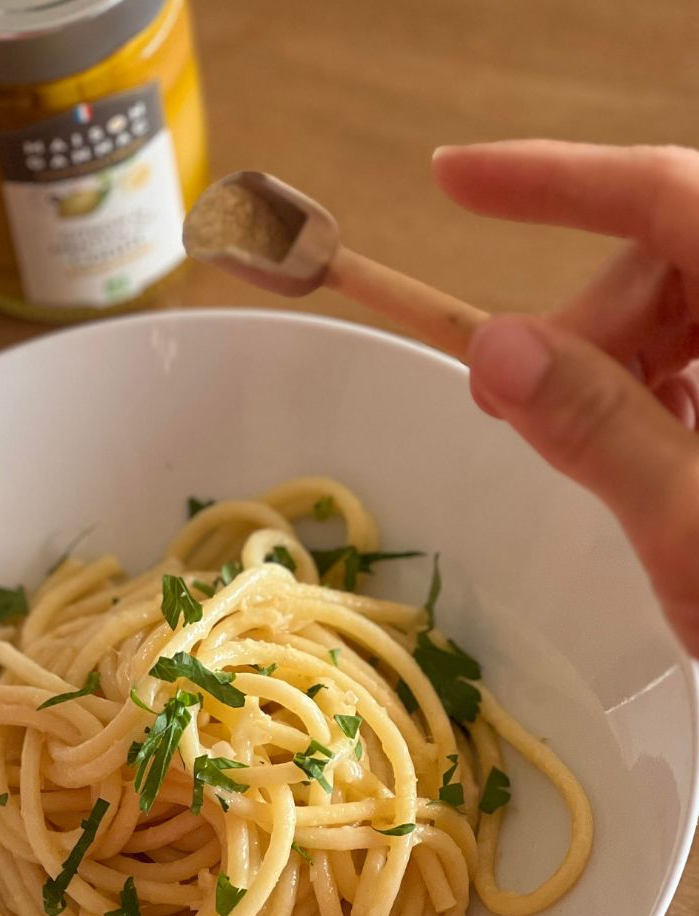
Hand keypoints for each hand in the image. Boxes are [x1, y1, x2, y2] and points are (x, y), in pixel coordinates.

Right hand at [434, 141, 698, 656]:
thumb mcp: (696, 526)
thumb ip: (599, 427)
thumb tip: (494, 347)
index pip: (672, 194)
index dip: (554, 179)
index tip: (454, 177)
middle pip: (676, 252)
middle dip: (587, 317)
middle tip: (509, 401)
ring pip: (690, 299)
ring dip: (618, 356)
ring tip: (584, 438)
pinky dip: (662, 382)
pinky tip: (651, 440)